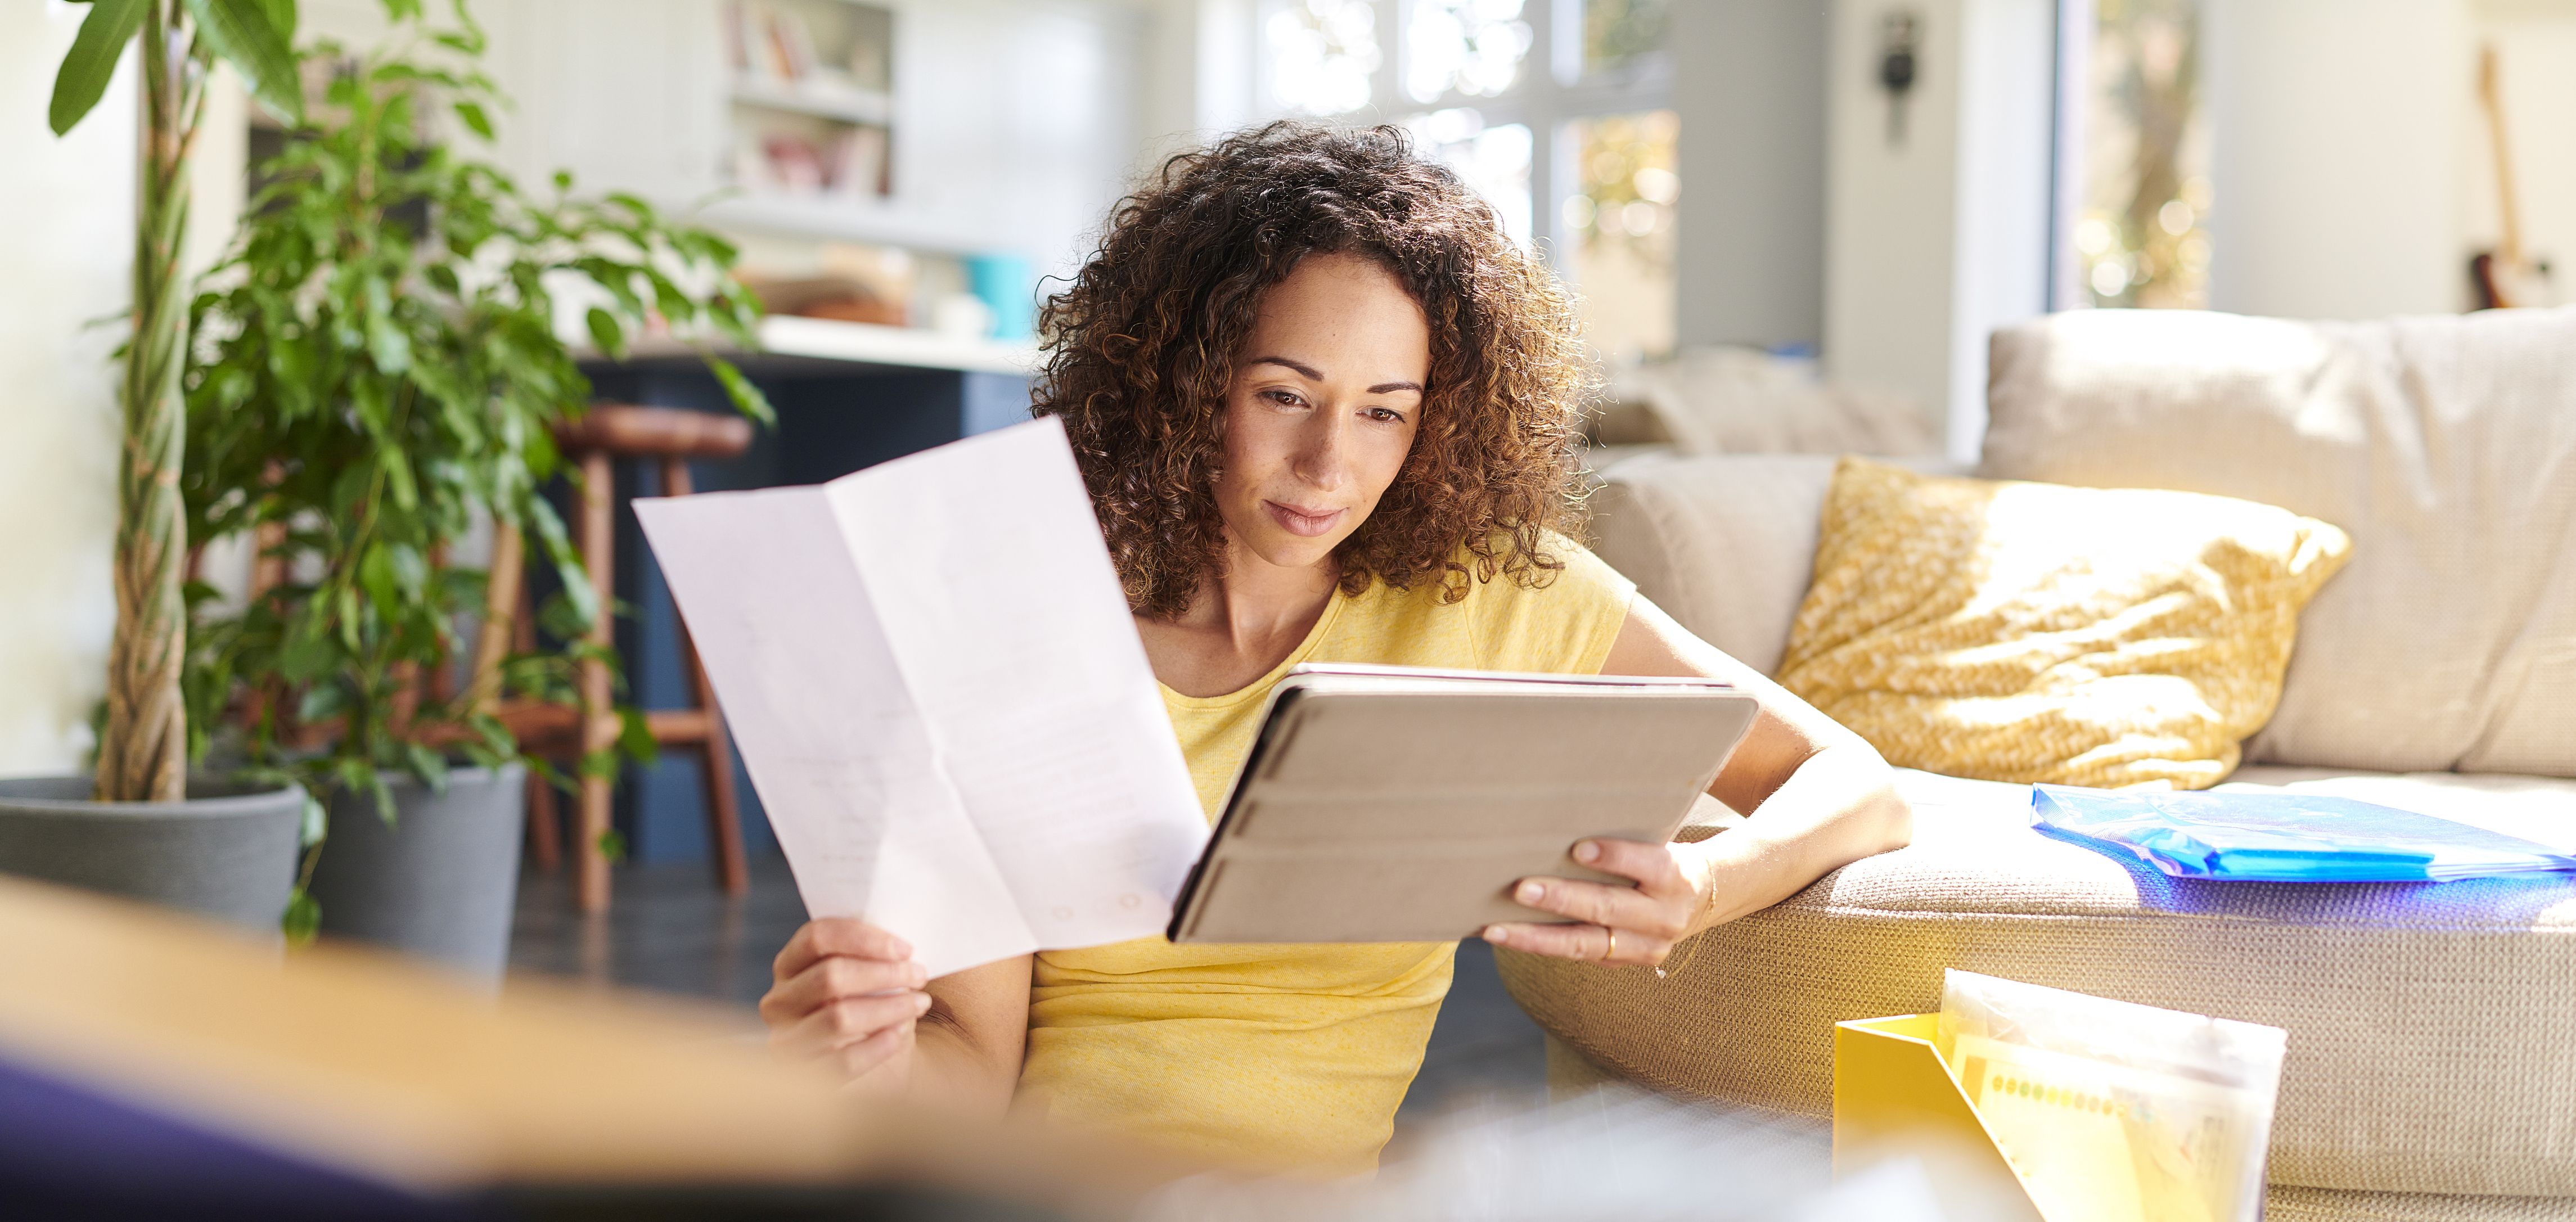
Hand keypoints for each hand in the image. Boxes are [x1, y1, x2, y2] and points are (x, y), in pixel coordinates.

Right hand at [760, 918, 933, 1088]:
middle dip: (883, 973)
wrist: (874, 1069)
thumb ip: (871, 958)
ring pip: (838, 1017)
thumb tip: (901, 951)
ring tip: (919, 1004)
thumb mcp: (864, 979)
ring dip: (888, 1007)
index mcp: (789, 965)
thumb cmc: (869, 1009)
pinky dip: (878, 1045)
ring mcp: (786, 1040)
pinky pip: (844, 1060)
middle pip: (830, 976)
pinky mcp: (804, 1077)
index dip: (862, 938)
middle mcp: (779, 1001)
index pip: (816, 937)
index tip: (905, 949)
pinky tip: (900, 1034)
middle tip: (919, 975)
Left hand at [1481, 838, 1708, 968]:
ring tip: (1496, 929)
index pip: (1646, 864)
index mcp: (1674, 876)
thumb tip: (1559, 819)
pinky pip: (1579, 956)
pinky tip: (1507, 936)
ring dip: (1536, 937)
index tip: (1577, 848)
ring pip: (1586, 945)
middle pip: (1608, 908)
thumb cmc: (1663, 856)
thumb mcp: (1658, 840)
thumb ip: (1624, 836)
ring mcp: (1645, 947)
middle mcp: (1663, 916)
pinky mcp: (1625, 963)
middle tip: (1520, 889)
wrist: (1703, 898)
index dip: (1613, 857)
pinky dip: (1540, 946)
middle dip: (1561, 900)